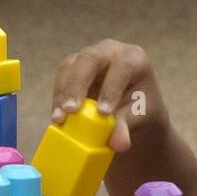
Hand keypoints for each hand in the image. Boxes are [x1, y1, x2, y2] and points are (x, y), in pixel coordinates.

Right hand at [51, 39, 169, 152]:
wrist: (131, 103)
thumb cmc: (139, 105)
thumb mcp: (137, 115)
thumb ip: (126, 126)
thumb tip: (118, 144)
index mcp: (133, 58)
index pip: (122, 68)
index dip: (111, 89)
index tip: (103, 113)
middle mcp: (109, 50)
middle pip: (90, 59)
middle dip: (77, 84)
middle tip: (71, 110)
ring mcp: (88, 56)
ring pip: (70, 66)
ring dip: (62, 92)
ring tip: (59, 118)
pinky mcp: (72, 67)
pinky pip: (61, 78)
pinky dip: (58, 98)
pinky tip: (58, 117)